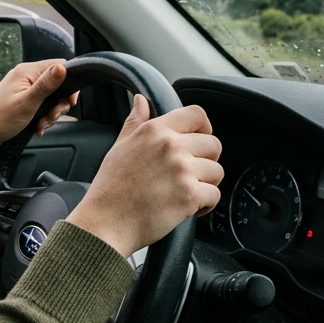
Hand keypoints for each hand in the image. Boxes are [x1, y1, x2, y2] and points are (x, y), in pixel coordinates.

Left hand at [0, 60, 76, 162]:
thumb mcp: (27, 103)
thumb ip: (46, 85)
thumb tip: (63, 68)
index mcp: (27, 72)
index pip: (59, 65)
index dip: (69, 83)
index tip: (68, 101)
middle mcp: (25, 76)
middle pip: (57, 84)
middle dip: (58, 104)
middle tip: (50, 116)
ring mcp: (23, 88)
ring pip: (50, 98)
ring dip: (50, 114)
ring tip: (40, 124)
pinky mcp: (21, 100)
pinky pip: (40, 106)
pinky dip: (42, 117)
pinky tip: (36, 127)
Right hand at [65, 95, 222, 256]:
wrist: (106, 222)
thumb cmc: (110, 188)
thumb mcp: (119, 146)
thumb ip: (135, 121)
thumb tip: (141, 101)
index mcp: (154, 131)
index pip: (197, 114)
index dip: (204, 127)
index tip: (201, 139)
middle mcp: (171, 146)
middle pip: (213, 144)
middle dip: (207, 160)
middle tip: (191, 173)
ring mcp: (182, 171)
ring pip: (217, 171)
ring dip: (207, 183)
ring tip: (187, 191)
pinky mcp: (189, 195)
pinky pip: (215, 195)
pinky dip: (206, 204)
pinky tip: (189, 207)